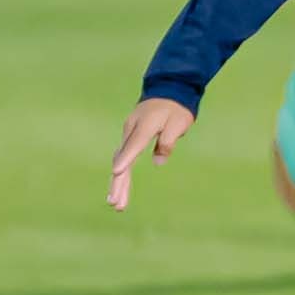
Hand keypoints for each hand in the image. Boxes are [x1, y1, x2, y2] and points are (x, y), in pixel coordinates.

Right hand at [105, 96, 195, 210]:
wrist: (167, 90)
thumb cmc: (176, 107)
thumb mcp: (179, 122)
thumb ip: (168, 141)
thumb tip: (158, 162)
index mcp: (144, 125)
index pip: (134, 144)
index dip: (126, 159)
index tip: (116, 172)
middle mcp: (131, 130)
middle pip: (122, 158)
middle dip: (119, 182)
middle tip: (116, 204)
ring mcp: (128, 134)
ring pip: (120, 161)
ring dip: (118, 183)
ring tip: (116, 204)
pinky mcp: (130, 138)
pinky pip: (123, 158)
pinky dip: (121, 174)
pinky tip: (119, 189)